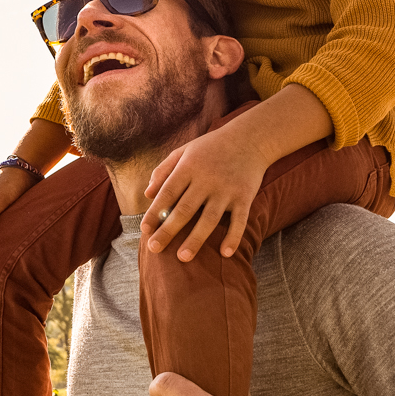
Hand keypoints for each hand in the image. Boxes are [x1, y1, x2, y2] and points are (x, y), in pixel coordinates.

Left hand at [141, 125, 270, 262]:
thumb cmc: (211, 147)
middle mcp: (207, 179)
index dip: (155, 212)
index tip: (144, 230)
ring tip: (183, 257)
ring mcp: (227, 189)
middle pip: (184, 209)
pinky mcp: (245, 196)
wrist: (250, 138)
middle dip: (168, 231)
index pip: (168, 193)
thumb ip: (164, 170)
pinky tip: (225, 254)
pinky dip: (233, 237)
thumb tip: (147, 194)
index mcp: (189, 167)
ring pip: (209, 218)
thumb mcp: (184, 151)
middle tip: (154, 249)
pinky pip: (239, 220)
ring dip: (196, 239)